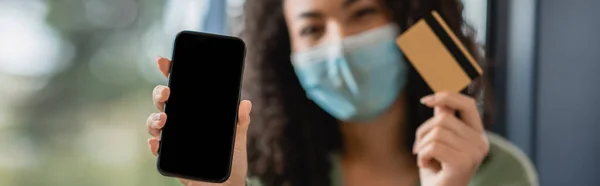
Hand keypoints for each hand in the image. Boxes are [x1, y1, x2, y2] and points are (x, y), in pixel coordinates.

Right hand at [146, 57, 251, 185]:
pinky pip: (157, 149)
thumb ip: (240, 121)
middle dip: (160, 92)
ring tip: (164, 119)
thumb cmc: (232, 160)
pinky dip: (154, 144)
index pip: (181, 88)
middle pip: (164, 101)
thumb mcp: (238, 138)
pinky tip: (157, 142)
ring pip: (156, 123)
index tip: (164, 61)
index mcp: (196, 111)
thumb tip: (245, 103)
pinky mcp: (171, 158)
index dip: (170, 72)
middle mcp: (182, 122)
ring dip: (154, 118)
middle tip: (167, 92)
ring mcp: (174, 139)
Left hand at [413, 92, 488, 185]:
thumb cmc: (438, 170)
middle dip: (423, 131)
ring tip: (423, 158)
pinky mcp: (463, 163)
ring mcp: (474, 153)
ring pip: (437, 133)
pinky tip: (424, 165)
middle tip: (419, 148)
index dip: (446, 96)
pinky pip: (433, 146)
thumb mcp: (439, 141)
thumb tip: (440, 100)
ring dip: (422, 146)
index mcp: (478, 135)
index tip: (425, 100)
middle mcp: (481, 143)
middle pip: (444, 119)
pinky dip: (422, 155)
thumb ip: (442, 121)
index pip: (468, 104)